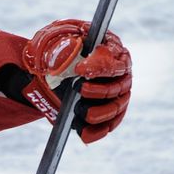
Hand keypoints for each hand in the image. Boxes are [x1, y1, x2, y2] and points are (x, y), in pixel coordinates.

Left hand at [2, 18, 132, 142]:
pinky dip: (96, 132)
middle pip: (118, 87)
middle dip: (99, 90)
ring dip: (98, 112)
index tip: (79, 70)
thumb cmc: (62, 48)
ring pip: (115, 108)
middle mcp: (120, 75)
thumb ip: (64, 45)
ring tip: (79, 110)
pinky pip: (108, 126)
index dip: (98, 67)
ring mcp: (117, 96)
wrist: (54, 68)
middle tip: (78, 89)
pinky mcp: (108, 114)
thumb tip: (65, 56)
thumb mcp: (60, 38)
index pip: (113, 62)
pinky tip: (84, 134)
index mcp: (113, 52)